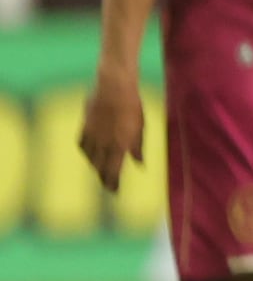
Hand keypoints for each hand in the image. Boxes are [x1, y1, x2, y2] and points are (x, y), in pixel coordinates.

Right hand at [78, 74, 144, 191]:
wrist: (114, 88)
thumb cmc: (133, 107)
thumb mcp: (141, 128)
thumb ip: (138, 148)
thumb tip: (140, 165)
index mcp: (119, 146)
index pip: (113, 171)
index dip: (113, 184)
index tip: (114, 192)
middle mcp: (103, 144)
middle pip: (100, 167)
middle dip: (103, 178)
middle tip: (107, 185)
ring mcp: (92, 135)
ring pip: (90, 158)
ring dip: (95, 166)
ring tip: (100, 170)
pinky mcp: (84, 126)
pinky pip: (82, 144)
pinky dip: (86, 152)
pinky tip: (89, 153)